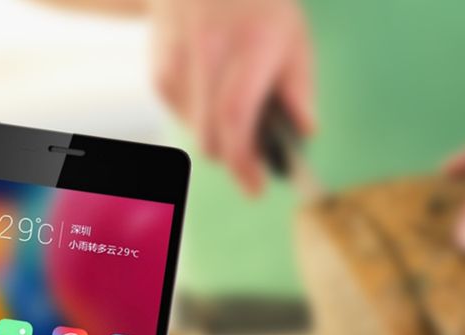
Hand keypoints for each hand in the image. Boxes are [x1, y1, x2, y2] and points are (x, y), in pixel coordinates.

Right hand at [149, 0, 314, 194]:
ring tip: (238, 113)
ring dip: (218, 139)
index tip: (257, 187)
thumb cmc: (261, 9)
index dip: (245, 160)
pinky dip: (200, 120)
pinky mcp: (158, 67)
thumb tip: (306, 130)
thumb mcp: (295, 36)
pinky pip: (180, 115)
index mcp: (251, 43)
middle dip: (234, 160)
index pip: (237, 115)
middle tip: (254, 166)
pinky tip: (213, 95)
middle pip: (211, 133)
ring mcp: (177, 58)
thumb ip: (300, 85)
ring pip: (195, 130)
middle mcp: (208, 50)